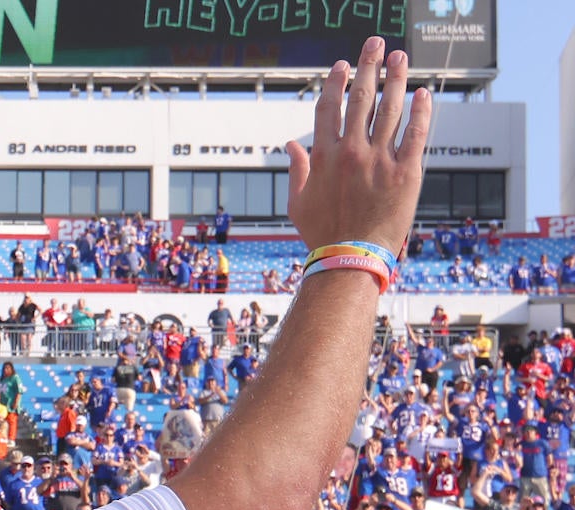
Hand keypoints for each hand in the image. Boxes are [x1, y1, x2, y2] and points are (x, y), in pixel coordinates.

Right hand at [287, 38, 428, 253]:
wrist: (350, 259)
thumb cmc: (321, 234)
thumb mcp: (297, 202)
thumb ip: (296, 169)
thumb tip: (292, 144)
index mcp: (324, 157)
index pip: (329, 107)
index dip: (336, 82)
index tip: (342, 66)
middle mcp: (352, 152)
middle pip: (361, 99)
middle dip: (369, 67)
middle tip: (376, 44)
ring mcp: (380, 161)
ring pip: (390, 109)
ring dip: (397, 79)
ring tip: (401, 58)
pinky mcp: (406, 173)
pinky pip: (415, 134)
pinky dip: (421, 111)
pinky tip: (423, 94)